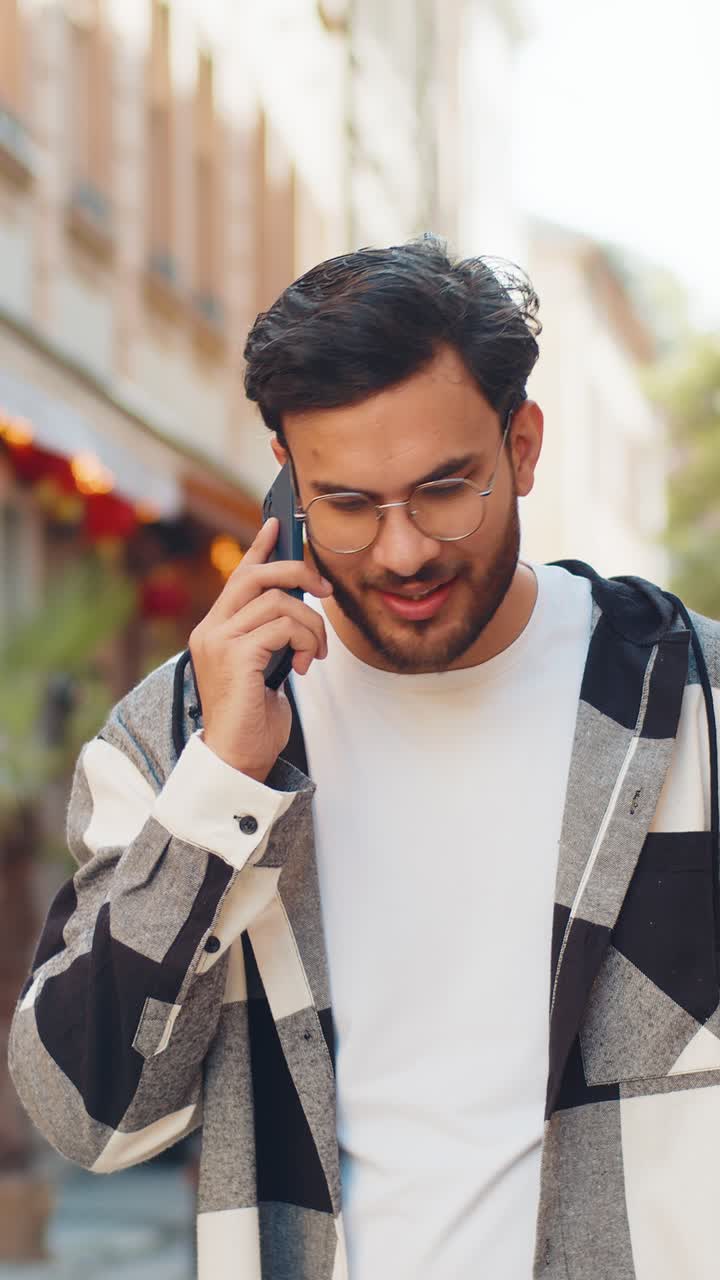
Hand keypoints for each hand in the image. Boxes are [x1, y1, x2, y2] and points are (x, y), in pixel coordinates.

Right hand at [188, 518, 332, 781]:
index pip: (238, 577)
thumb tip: (301, 607)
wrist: (237, 759)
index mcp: (215, 630)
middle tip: (325, 592)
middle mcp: (211, 630)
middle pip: (258, 575)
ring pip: (280, 601)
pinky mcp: (236, 655)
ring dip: (311, 625)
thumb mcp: (265, 667)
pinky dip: (305, 640)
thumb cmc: (253, 720)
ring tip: (314, 653)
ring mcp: (220, 641)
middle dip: (298, 572)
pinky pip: (284, 625)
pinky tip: (304, 664)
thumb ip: (272, 636)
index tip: (278, 524)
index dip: (260, 547)